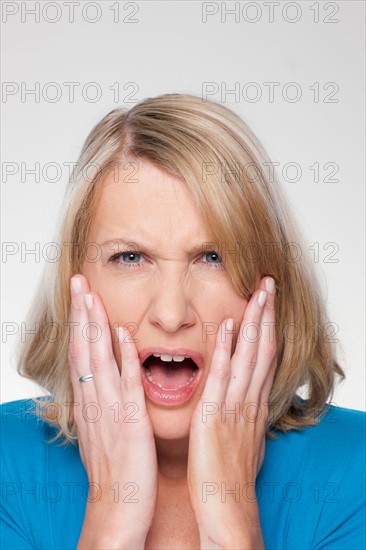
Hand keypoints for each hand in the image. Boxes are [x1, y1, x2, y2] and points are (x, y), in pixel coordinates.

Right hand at [68, 274, 157, 548]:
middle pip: (83, 348)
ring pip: (98, 359)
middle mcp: (95, 400)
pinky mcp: (130, 421)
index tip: (80, 295)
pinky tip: (122, 334)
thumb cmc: (114, 469)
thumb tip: (104, 377)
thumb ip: (104, 400)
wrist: (117, 508)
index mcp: (91, 402)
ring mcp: (110, 409)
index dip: (80, 323)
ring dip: (94, 325)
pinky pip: (126, 384)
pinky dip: (122, 357)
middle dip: (81, 313)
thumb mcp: (103, 429)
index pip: (81, 353)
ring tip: (91, 295)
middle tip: (79, 281)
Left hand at [187, 276, 276, 548]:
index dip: (266, 329)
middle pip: (263, 349)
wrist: (226, 508)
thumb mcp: (240, 439)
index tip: (266, 304)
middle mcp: (248, 400)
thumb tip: (242, 402)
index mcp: (251, 405)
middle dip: (266, 315)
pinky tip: (232, 326)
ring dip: (255, 321)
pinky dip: (231, 349)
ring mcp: (234, 406)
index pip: (263, 358)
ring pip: (250, 355)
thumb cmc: (228, 476)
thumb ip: (240, 415)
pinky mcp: (216, 415)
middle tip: (268, 284)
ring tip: (259, 292)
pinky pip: (225, 376)